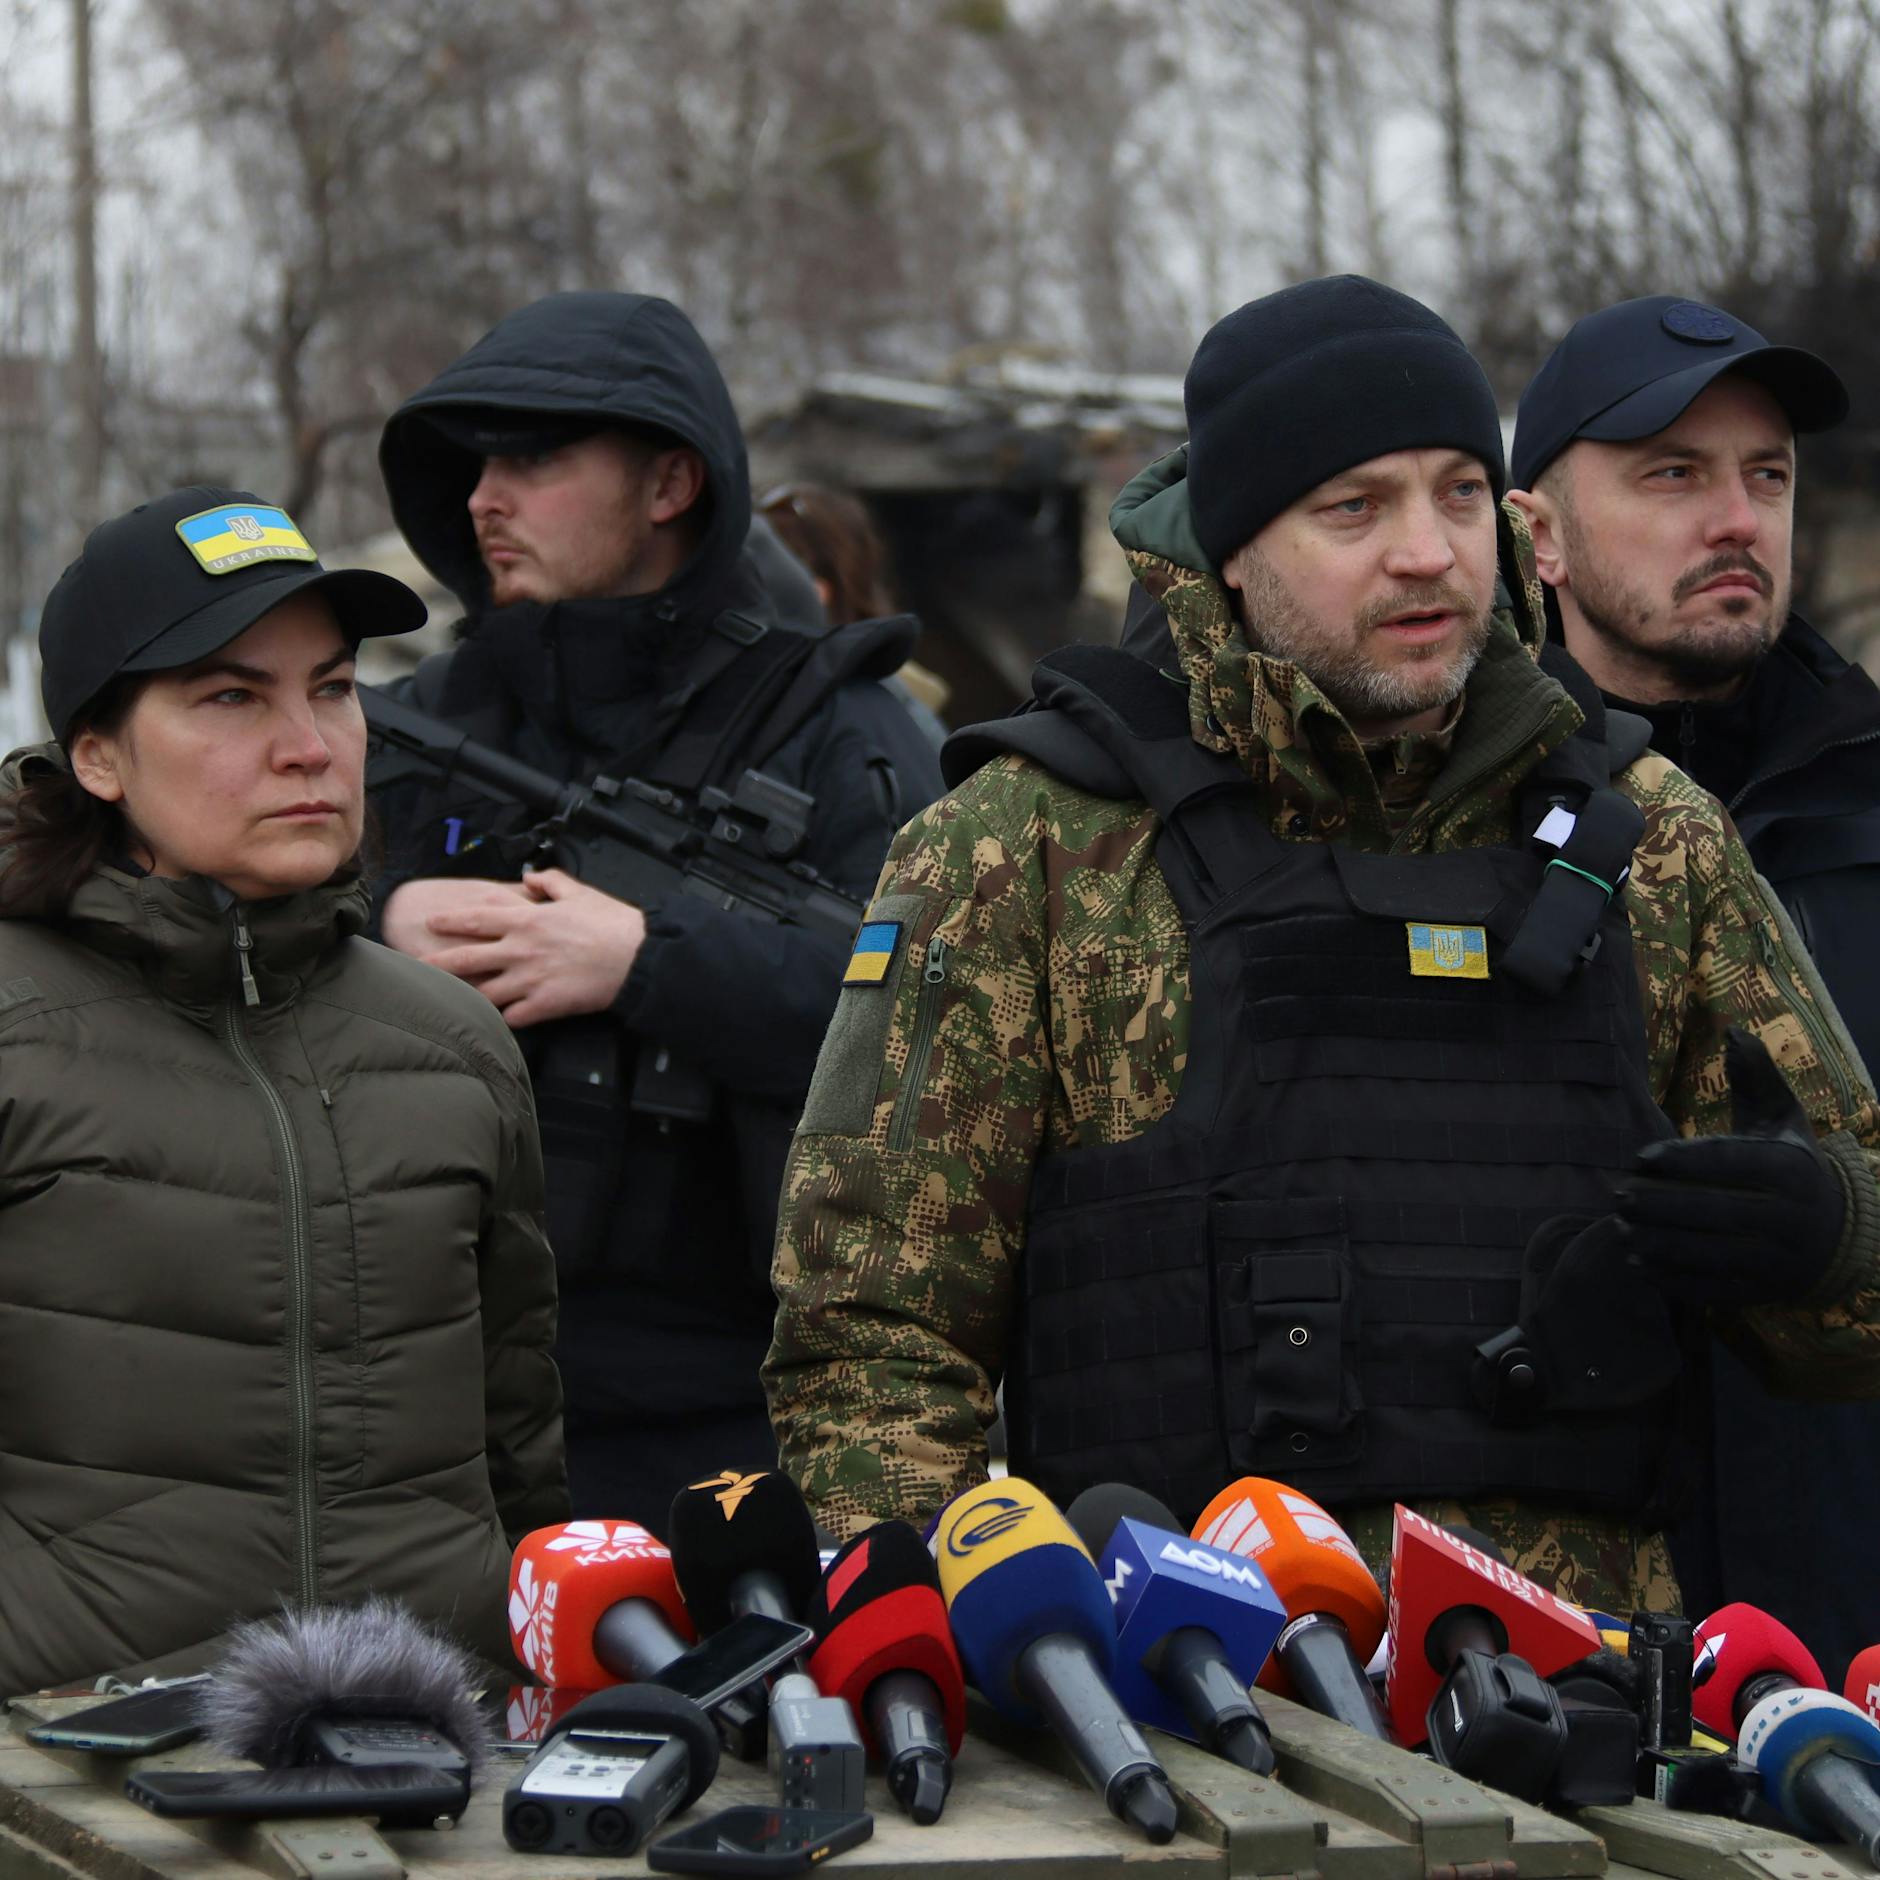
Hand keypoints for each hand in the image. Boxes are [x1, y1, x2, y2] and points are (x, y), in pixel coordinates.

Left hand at [400, 867, 646, 1026]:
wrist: (637, 957)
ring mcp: (530, 979)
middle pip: (467, 958)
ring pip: (483, 992)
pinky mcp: (545, 1004)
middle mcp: (521, 950)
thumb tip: (530, 877)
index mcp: (527, 920)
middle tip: (416, 965)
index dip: (450, 920)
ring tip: (443, 1000)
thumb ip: (550, 881)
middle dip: (437, 962)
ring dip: (462, 996)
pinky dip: (501, 1019)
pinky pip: (512, 1016)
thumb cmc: (612, 924)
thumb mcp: (580, 892)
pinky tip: (491, 1022)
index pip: (476, 918)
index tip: (431, 922)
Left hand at [1616, 1026, 1844, 1306]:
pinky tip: (1637, 1265)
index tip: (1639, 1157)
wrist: (1838, 1234)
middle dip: (1660, 1205)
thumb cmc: (1793, 1164)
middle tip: (1617, 1194)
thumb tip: (1733, 1029)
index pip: (1730, 1163)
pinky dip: (1674, 1280)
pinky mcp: (1766, 1290)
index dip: (1682, 1160)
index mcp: (1790, 1170)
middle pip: (1715, 1211)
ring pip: (1712, 1253)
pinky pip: (1716, 1289)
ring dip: (1659, 1243)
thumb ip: (1756, 1076)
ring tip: (1619, 1227)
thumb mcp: (1782, 1118)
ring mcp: (1779, 1259)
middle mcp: (1789, 1217)